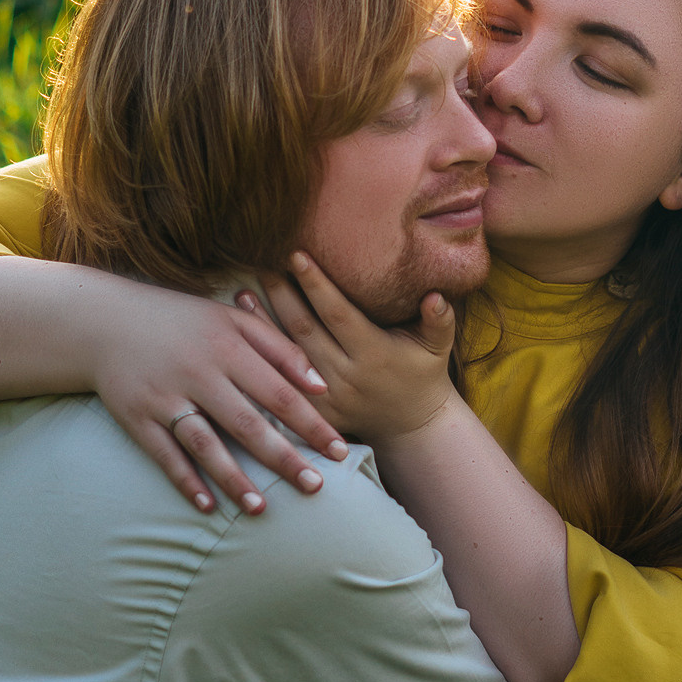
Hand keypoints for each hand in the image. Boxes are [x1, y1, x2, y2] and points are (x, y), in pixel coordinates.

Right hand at [93, 289, 349, 513]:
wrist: (104, 320)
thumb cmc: (181, 320)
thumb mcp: (232, 318)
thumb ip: (279, 347)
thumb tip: (322, 385)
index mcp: (227, 347)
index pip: (279, 393)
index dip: (311, 424)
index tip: (340, 451)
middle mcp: (198, 373)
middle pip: (248, 423)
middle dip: (283, 458)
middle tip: (315, 487)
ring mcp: (165, 397)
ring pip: (205, 444)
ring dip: (233, 478)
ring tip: (261, 509)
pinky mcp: (137, 417)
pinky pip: (164, 455)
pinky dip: (185, 480)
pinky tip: (208, 506)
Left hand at [257, 253, 459, 445]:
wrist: (412, 427)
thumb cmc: (423, 375)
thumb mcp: (437, 347)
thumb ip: (440, 320)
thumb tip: (436, 296)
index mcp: (373, 353)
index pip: (338, 313)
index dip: (315, 284)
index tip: (295, 255)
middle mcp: (347, 375)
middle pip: (305, 330)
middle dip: (281, 294)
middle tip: (262, 262)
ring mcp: (327, 396)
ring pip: (287, 355)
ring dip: (263, 323)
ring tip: (242, 292)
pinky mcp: (314, 411)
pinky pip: (282, 382)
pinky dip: (263, 358)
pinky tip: (246, 338)